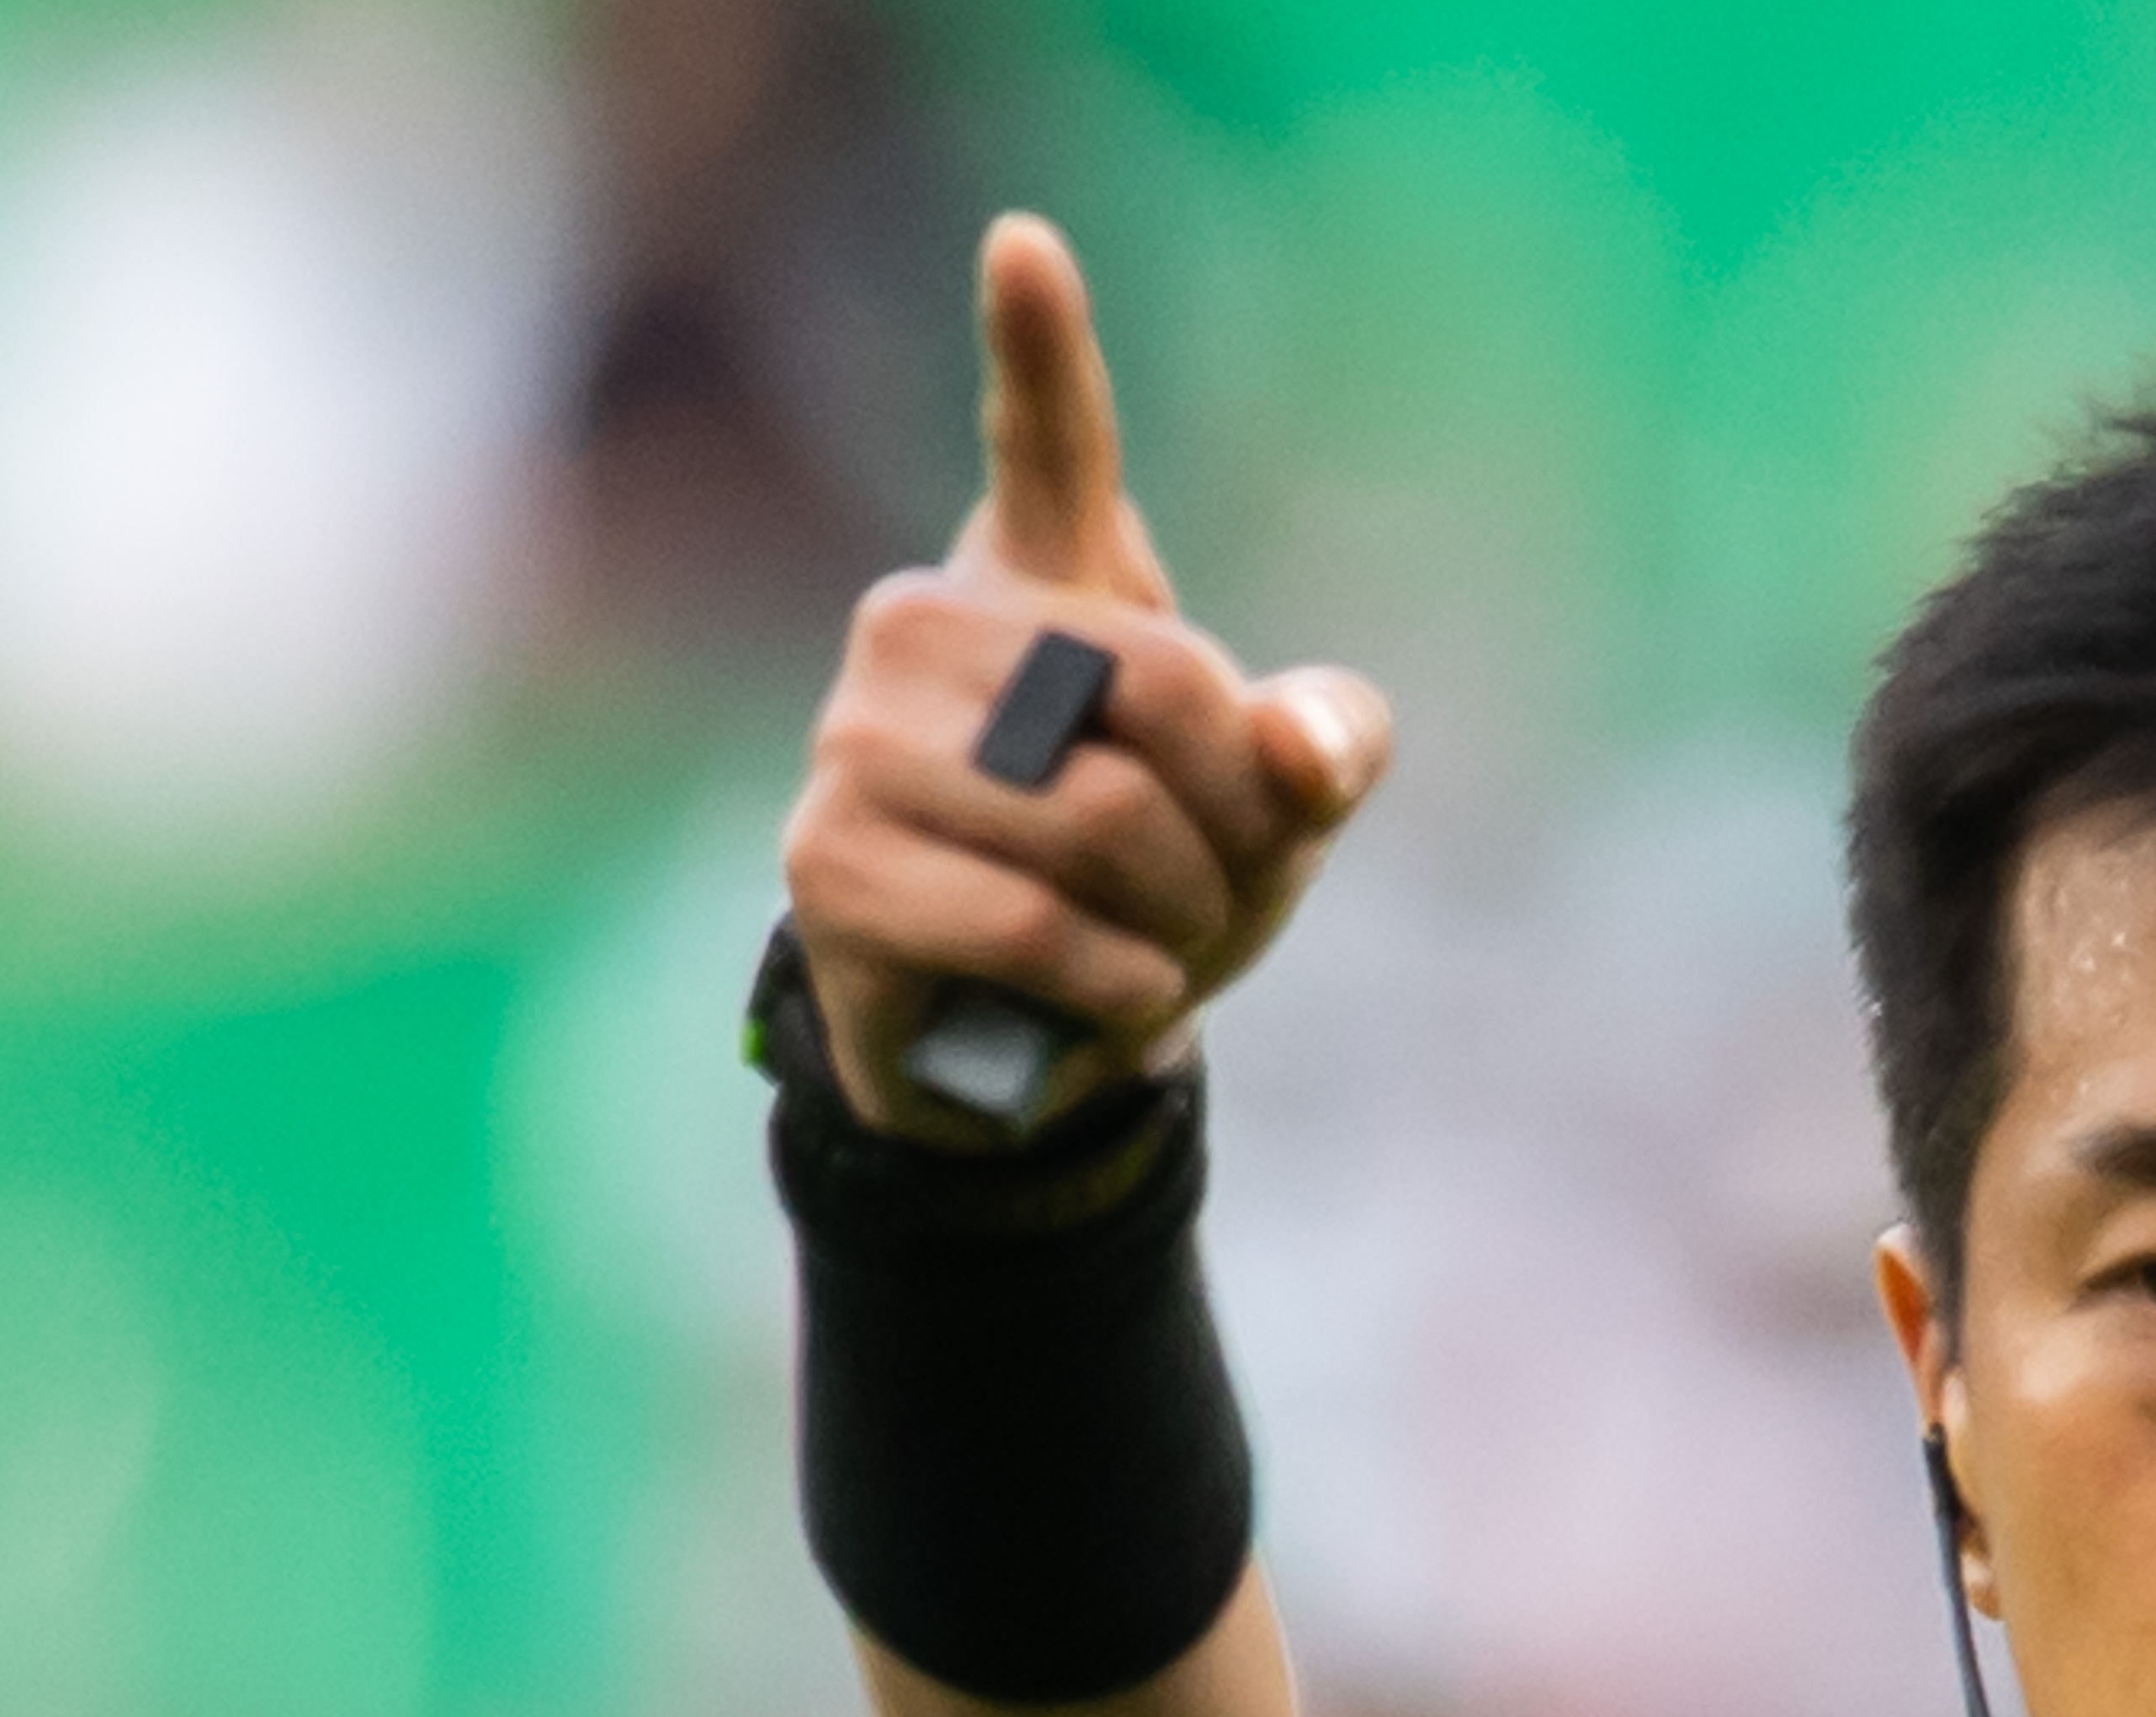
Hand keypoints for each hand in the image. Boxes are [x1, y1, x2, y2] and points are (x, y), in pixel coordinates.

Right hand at [781, 215, 1390, 1140]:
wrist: (1043, 1037)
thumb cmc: (1158, 887)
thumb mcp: (1274, 811)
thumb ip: (1326, 749)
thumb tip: (1304, 753)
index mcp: (1036, 585)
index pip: (1045, 445)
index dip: (1041, 346)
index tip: (1028, 242)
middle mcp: (927, 630)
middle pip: (1153, 691)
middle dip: (1230, 820)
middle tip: (1211, 890)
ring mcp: (858, 737)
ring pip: (1091, 817)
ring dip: (1176, 912)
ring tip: (1155, 944)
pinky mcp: (829, 861)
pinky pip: (1028, 919)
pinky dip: (1113, 981)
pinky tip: (1109, 994)